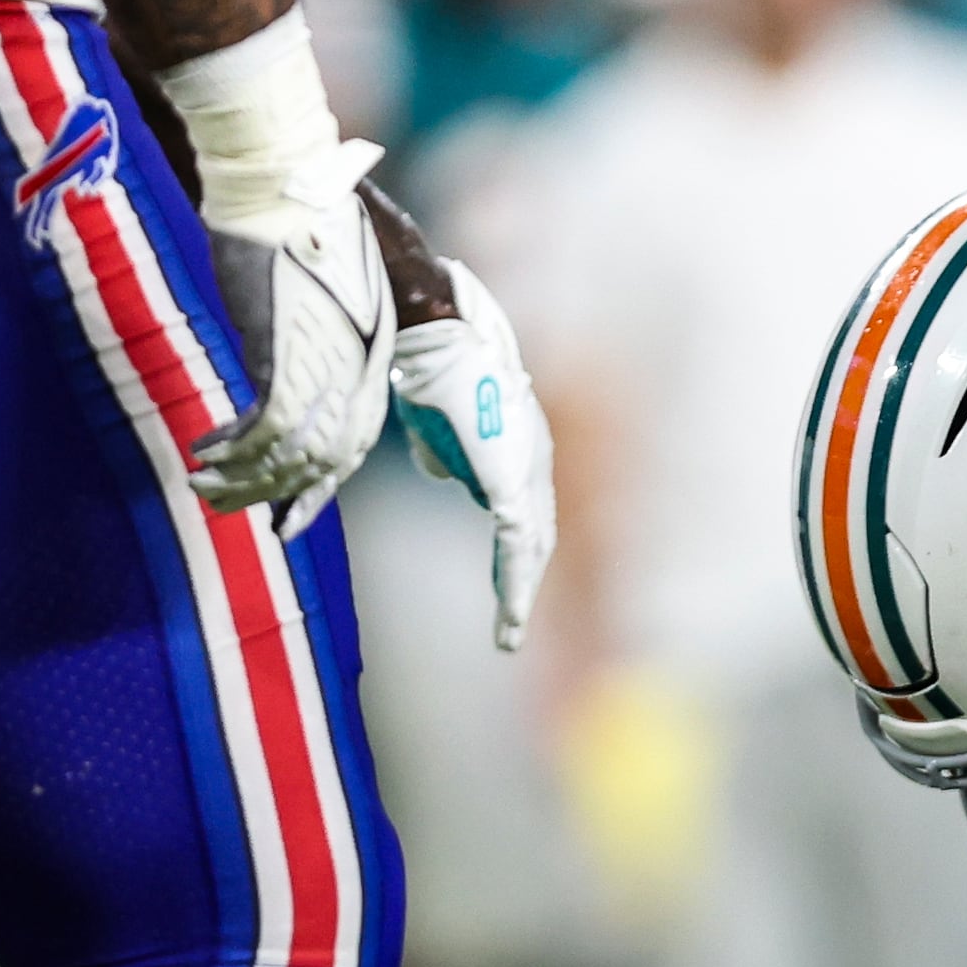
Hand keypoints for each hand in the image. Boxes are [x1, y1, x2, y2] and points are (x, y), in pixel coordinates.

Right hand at [187, 136, 399, 525]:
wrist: (281, 188)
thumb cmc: (294, 228)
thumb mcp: (317, 299)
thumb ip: (312, 346)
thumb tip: (282, 378)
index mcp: (371, 358)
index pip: (354, 445)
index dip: (318, 488)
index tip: (287, 517)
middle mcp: (357, 370)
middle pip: (324, 459)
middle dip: (273, 494)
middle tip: (226, 505)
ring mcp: (325, 365)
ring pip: (291, 453)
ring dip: (242, 478)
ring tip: (203, 484)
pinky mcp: (285, 355)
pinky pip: (261, 427)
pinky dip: (230, 447)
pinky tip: (202, 451)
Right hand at [390, 254, 559, 649]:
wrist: (431, 332)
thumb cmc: (428, 365)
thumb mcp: (436, 420)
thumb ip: (445, 451)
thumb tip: (445, 473)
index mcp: (520, 445)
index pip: (527, 512)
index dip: (518, 554)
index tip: (508, 589)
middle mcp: (535, 456)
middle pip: (538, 534)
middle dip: (524, 582)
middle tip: (511, 627)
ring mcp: (528, 465)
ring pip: (532, 545)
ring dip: (519, 593)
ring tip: (508, 634)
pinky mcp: (511, 476)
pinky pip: (517, 541)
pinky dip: (514, 582)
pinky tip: (509, 614)